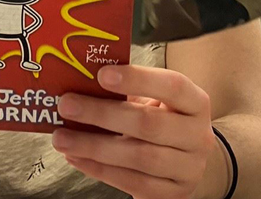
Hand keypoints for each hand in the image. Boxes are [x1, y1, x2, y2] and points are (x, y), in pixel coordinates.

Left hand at [53, 66, 218, 198]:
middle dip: (103, 114)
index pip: (173, 86)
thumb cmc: (163, 121)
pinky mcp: (171, 195)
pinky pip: (132, 182)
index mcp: (196, 103)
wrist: (186, 162)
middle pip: (149, 124)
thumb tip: (82, 80)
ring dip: (94, 147)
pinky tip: (76, 157)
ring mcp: (187, 169)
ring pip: (139, 157)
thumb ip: (128, 92)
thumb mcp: (156, 102)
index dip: (139, 79)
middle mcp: (198, 136)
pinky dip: (99, 170)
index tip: (102, 74)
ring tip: (62, 138)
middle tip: (67, 105)